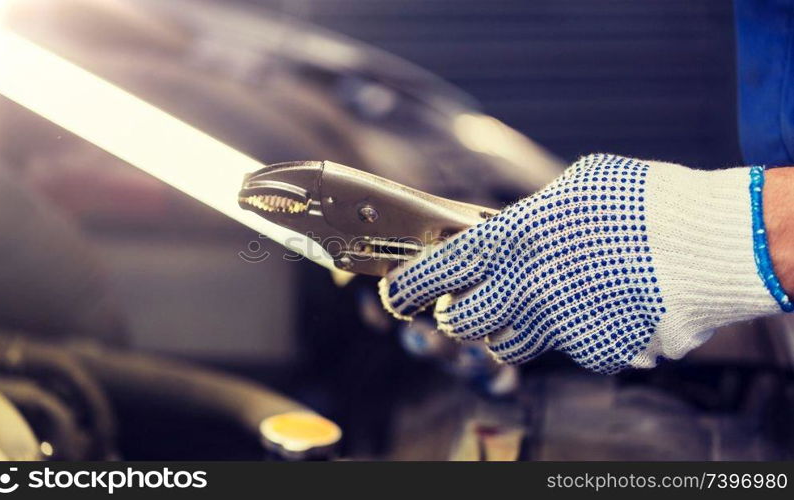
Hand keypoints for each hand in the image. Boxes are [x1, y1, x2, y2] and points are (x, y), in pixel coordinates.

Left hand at [379, 154, 787, 373]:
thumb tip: (502, 228)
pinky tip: (593, 307)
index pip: (431, 272)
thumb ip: (525, 217)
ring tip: (534, 302)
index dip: (404, 287)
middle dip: (455, 314)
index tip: (394, 293)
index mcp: (509, 240)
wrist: (706, 242)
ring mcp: (555, 326)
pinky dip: (569, 333)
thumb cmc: (639, 201)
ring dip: (507, 328)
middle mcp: (522, 288)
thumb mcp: (569, 189)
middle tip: (464, 302)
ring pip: (506, 345)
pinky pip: (564, 349)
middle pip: (460, 323)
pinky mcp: (591, 352)